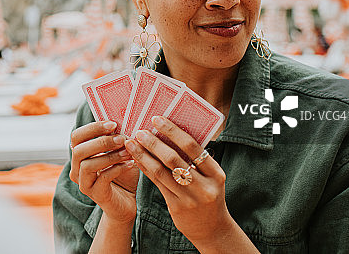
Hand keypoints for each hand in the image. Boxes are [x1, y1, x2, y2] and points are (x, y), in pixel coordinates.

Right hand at [69, 121, 138, 223]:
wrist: (126, 202)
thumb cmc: (122, 174)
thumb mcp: (118, 152)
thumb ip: (116, 138)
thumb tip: (123, 119)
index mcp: (80, 155)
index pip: (76, 136)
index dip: (93, 128)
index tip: (113, 124)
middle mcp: (76, 169)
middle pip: (78, 150)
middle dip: (101, 141)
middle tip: (121, 138)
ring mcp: (84, 183)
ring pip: (88, 165)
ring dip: (110, 156)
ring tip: (128, 152)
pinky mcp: (95, 194)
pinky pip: (102, 178)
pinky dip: (117, 168)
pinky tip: (131, 164)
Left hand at [125, 116, 234, 246]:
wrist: (212, 228)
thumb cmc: (208, 194)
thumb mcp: (210, 177)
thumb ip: (196, 159)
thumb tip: (170, 131)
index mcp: (216, 173)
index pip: (192, 147)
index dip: (172, 131)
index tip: (157, 119)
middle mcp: (204, 186)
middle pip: (174, 158)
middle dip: (154, 142)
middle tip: (140, 131)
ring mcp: (190, 198)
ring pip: (161, 171)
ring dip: (144, 155)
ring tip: (132, 143)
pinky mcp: (176, 207)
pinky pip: (157, 183)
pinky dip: (146, 168)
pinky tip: (137, 159)